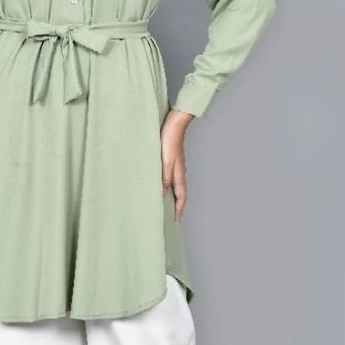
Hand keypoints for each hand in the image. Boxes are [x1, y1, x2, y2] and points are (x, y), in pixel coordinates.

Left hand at [161, 108, 194, 222]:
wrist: (174, 124)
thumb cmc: (169, 141)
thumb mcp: (165, 162)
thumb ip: (164, 179)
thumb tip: (162, 195)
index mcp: (179, 175)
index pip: (181, 197)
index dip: (179, 210)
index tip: (176, 221)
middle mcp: (180, 172)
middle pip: (181, 193)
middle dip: (178, 206)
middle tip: (174, 216)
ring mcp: (177, 166)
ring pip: (177, 186)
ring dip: (174, 196)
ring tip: (168, 204)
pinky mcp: (173, 160)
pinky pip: (173, 178)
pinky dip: (170, 186)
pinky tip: (164, 184)